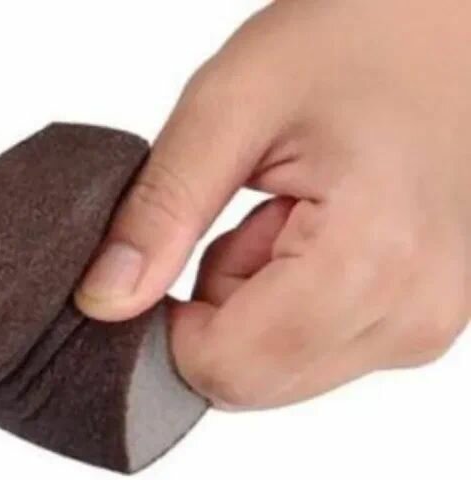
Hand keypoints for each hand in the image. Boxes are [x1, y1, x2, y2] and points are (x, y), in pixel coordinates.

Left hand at [76, 0, 469, 408]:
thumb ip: (161, 211)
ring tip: (274, 211)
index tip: (158, 257)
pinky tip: (300, 225)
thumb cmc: (356, 36)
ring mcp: (426, 322)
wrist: (446, 23)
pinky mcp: (421, 317)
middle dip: (210, 312)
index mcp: (372, 260)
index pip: (227, 370)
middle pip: (251, 381)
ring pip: (277, 369)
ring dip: (245, 302)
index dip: (165, 329)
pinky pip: (312, 345)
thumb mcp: (230, 106)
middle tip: (237, 218)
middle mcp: (414, 313)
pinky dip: (281, 297)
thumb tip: (105, 299)